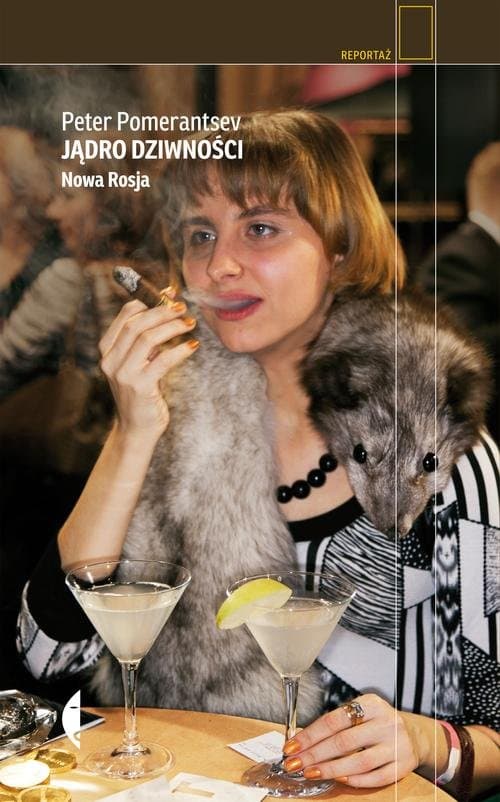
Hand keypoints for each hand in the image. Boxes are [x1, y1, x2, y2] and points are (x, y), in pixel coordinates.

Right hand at [99, 298, 197, 437]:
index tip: (170, 296)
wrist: (136, 430)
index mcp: (108, 350)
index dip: (149, 301)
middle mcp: (111, 360)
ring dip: (172, 327)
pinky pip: (162, 361)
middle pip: (136, 323)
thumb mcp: (138, 363)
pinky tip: (192, 345)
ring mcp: (123, 374)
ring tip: (190, 324)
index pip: (126, 315)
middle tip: (183, 308)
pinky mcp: (140, 387)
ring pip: (147, 338)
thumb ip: (146, 340)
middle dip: (162, 312)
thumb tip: (167, 308)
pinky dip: (180, 350)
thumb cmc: (141, 393)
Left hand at [283, 694, 420, 787]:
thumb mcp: (360, 713)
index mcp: (371, 704)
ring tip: (311, 772)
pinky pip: (376, 777)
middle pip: (344, 741)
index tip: (292, 746)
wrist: (413, 735)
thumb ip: (337, 724)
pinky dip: (355, 780)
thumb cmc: (377, 723)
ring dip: (331, 769)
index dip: (310, 735)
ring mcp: (396, 744)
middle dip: (314, 754)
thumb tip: (302, 741)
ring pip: (359, 761)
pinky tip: (338, 779)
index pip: (334, 720)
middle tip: (295, 764)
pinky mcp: (403, 765)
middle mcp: (386, 722)